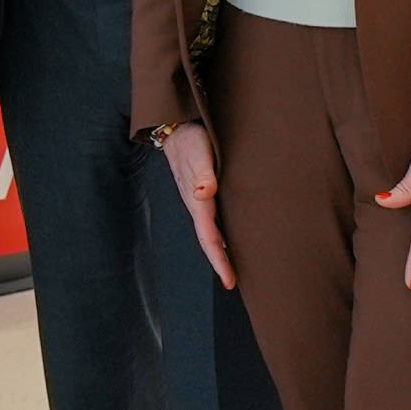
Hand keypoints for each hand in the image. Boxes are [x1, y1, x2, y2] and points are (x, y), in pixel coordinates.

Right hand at [159, 122, 236, 289]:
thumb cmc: (191, 139)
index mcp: (197, 200)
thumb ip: (202, 173)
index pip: (209, 237)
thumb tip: (203, 193)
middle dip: (220, 262)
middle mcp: (197, 204)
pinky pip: (213, 220)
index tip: (230, 280)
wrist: (176, 126)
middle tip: (233, 282)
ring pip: (210, 232)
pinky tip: (230, 238)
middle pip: (208, 240)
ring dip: (220, 251)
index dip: (219, 259)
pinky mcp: (203, 192)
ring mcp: (198, 200)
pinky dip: (221, 234)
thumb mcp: (198, 152)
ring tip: (234, 267)